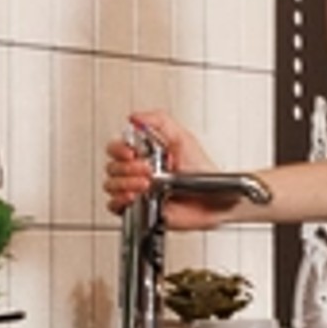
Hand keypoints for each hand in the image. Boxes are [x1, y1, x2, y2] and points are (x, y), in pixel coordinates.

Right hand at [103, 110, 226, 225]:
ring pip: (111, 185)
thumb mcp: (184, 139)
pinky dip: (119, 200)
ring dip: (125, 183)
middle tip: (148, 170)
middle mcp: (138, 172)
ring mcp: (137, 191)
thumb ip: (160, 122)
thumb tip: (135, 117)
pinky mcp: (139, 210)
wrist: (215, 199)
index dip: (118, 149)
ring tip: (147, 184)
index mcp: (145, 155)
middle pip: (112, 167)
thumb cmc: (203, 172)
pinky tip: (135, 196)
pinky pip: (114, 206)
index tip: (131, 153)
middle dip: (127, 168)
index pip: (116, 148)